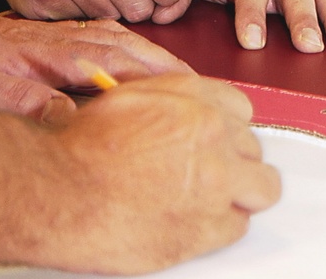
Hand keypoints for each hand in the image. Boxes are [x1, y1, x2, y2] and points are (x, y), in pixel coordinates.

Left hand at [0, 5, 190, 121]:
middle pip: (121, 46)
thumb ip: (26, 101)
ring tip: (181, 80)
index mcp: (44, 49)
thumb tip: (73, 118)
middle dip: (163, 66)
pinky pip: (98, 40)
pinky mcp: (43, 41)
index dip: (149, 77)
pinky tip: (136, 66)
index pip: (109, 61)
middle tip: (200, 88)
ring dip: (148, 58)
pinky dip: (126, 51)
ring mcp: (51, 37)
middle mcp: (55, 38)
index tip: (183, 91)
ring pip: (113, 40)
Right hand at [42, 74, 280, 272]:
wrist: (64, 190)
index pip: (242, 110)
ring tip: (217, 199)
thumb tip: (187, 108)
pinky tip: (196, 220)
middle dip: (236, 161)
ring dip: (242, 193)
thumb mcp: (130, 96)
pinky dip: (222, 225)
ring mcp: (215, 184)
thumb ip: (170, 98)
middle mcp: (213, 136)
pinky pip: (238, 227)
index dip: (228, 128)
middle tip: (211, 172)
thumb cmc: (84, 146)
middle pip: (253, 149)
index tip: (218, 141)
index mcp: (194, 99)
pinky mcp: (207, 229)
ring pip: (262, 188)